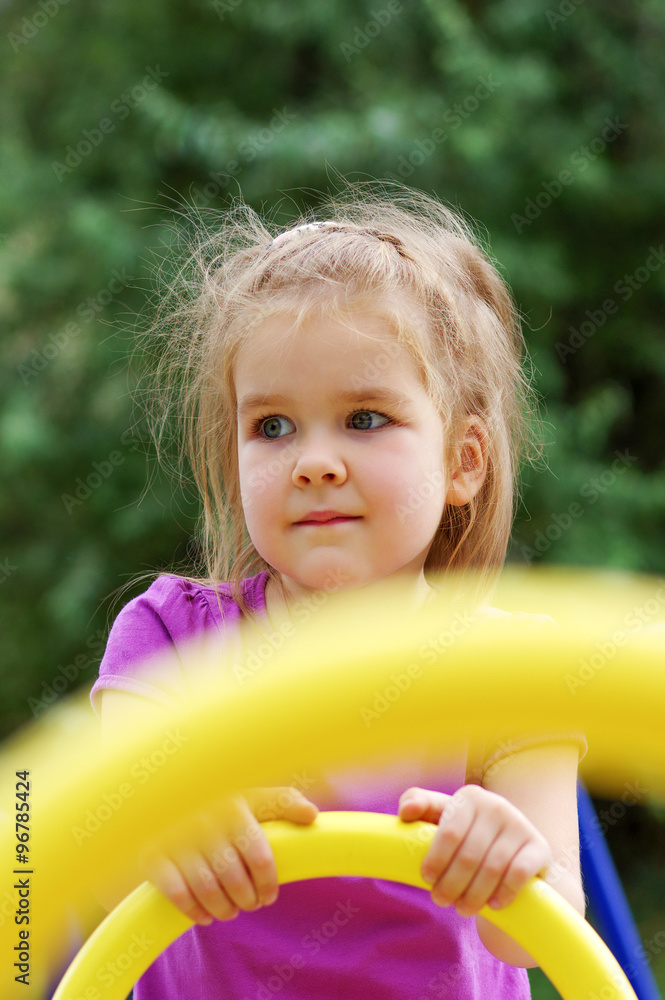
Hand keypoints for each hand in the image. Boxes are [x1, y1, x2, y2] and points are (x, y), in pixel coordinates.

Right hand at [139, 786, 317, 925]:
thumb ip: (282, 802)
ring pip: (207, 889)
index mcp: (233, 806)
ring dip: (223, 909)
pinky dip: (193, 911)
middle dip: (246, 899)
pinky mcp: (153, 855)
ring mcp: (177, 839)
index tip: (269, 896)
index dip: (268, 883)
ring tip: (229, 912)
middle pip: (234, 878)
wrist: (162, 797)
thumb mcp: (250, 795)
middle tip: (249, 904)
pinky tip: (203, 916)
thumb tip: (312, 815)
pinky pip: (176, 893)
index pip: (260, 856)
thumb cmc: (217, 801)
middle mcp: (205, 822)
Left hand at [398, 784, 550, 916]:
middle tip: (442, 901)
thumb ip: (419, 804)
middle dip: (451, 884)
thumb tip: (405, 812)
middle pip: (469, 856)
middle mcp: (497, 806)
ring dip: (474, 895)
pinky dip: (504, 893)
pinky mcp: (539, 847)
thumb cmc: (466, 832)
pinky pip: (519, 874)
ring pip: (492, 869)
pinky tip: (493, 904)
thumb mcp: (442, 815)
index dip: (436, 860)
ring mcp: (520, 825)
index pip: (449, 833)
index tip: (426, 879)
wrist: (512, 848)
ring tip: (462, 908)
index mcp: (470, 797)